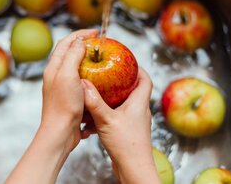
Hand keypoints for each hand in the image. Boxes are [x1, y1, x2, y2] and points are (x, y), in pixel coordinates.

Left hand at [5, 29, 97, 183]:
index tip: (94, 32)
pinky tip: (98, 78)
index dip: (79, 34)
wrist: (60, 132)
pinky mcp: (69, 96)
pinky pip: (80, 79)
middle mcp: (56, 74)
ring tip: (99, 57)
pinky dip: (89, 74)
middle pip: (69, 52)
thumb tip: (79, 42)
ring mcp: (62, 86)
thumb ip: (72, 56)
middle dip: (83, 44)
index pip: (65, 43)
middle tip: (98, 42)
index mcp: (54, 67)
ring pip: (75, 66)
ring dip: (86, 58)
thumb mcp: (68, 75)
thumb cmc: (63, 105)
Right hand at [82, 67, 159, 183]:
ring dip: (111, 98)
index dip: (138, 68)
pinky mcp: (127, 131)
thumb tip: (84, 84)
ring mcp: (134, 121)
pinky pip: (116, 116)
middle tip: (107, 75)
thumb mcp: (107, 120)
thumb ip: (95, 102)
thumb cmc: (127, 146)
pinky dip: (106, 114)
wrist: (133, 169)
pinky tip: (93, 120)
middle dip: (120, 81)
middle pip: (133, 89)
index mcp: (139, 103)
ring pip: (123, 104)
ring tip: (98, 94)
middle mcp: (139, 111)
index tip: (127, 61)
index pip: (145, 79)